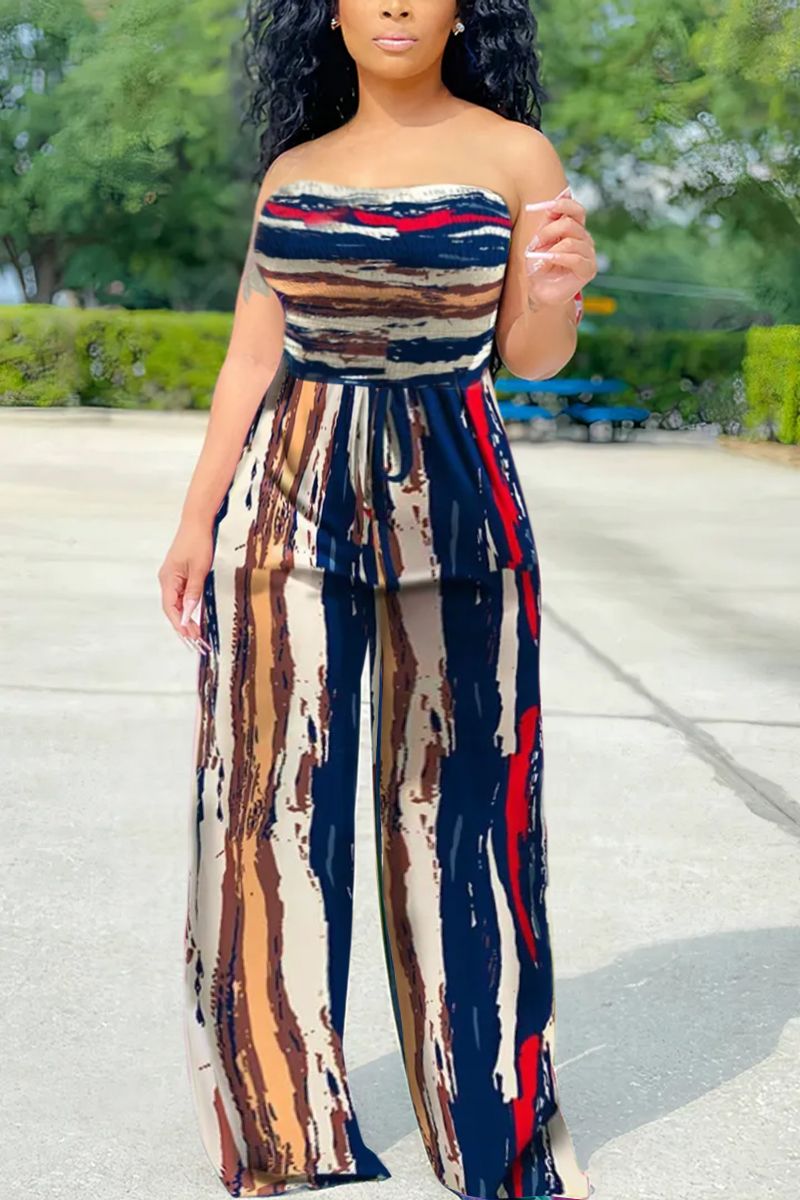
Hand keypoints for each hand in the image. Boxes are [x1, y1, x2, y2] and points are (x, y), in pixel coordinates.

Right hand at [157, 517, 213, 655]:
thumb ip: (194, 592)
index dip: (180, 624)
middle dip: (183, 625)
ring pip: (177, 603)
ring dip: (186, 618)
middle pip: (173, 609)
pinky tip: (195, 616)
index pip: (171, 608)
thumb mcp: (199, 569)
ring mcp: (172, 577)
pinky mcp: (179, 574)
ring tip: (197, 633)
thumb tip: (189, 613)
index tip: (190, 637)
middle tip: (196, 640)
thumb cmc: (197, 542)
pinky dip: (188, 607)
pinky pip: (182, 595)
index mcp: (168, 579)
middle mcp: (167, 580)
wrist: (197, 523)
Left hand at [523, 186, 596, 312]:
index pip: (576, 209)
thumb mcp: (540, 240)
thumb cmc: (539, 264)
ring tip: (539, 258)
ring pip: (571, 241)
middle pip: (570, 223)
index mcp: (575, 228)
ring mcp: (589, 253)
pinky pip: (575, 258)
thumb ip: (548, 221)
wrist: (540, 290)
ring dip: (550, 248)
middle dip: (547, 232)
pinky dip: (557, 258)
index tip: (537, 207)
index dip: (560, 204)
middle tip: (534, 244)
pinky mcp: (589, 269)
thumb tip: (557, 198)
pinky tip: (546, 262)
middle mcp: (585, 238)